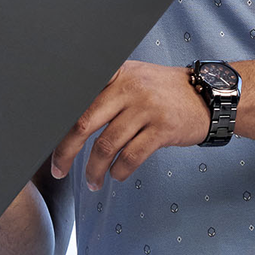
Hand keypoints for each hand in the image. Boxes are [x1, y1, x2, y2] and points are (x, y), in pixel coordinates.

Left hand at [49, 61, 209, 190]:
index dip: (58, 120)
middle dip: (66, 150)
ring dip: (94, 169)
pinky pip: (131, 156)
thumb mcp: (134, 78)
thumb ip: (106, 92)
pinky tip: (116, 176)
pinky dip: (119, 171)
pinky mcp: (162, 129)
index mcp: (116, 73)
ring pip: (107, 145)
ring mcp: (146, 108)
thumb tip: (70, 120)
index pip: (79, 96)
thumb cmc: (165, 91)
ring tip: (92, 181)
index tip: (46, 140)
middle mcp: (129, 87)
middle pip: (84, 122)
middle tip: (58, 169)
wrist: (209, 96)